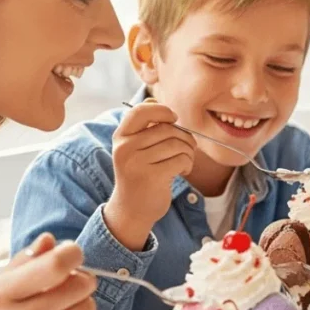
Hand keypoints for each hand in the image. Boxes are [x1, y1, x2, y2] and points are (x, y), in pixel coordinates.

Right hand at [105, 101, 195, 250]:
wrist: (132, 210)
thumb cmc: (140, 175)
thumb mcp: (134, 149)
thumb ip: (143, 127)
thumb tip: (153, 99)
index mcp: (121, 137)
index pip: (140, 111)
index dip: (162, 110)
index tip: (174, 119)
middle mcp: (125, 148)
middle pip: (167, 129)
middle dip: (185, 137)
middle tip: (188, 149)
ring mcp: (137, 162)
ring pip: (177, 144)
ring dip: (189, 152)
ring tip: (185, 161)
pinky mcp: (151, 177)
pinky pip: (181, 159)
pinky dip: (188, 164)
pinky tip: (183, 171)